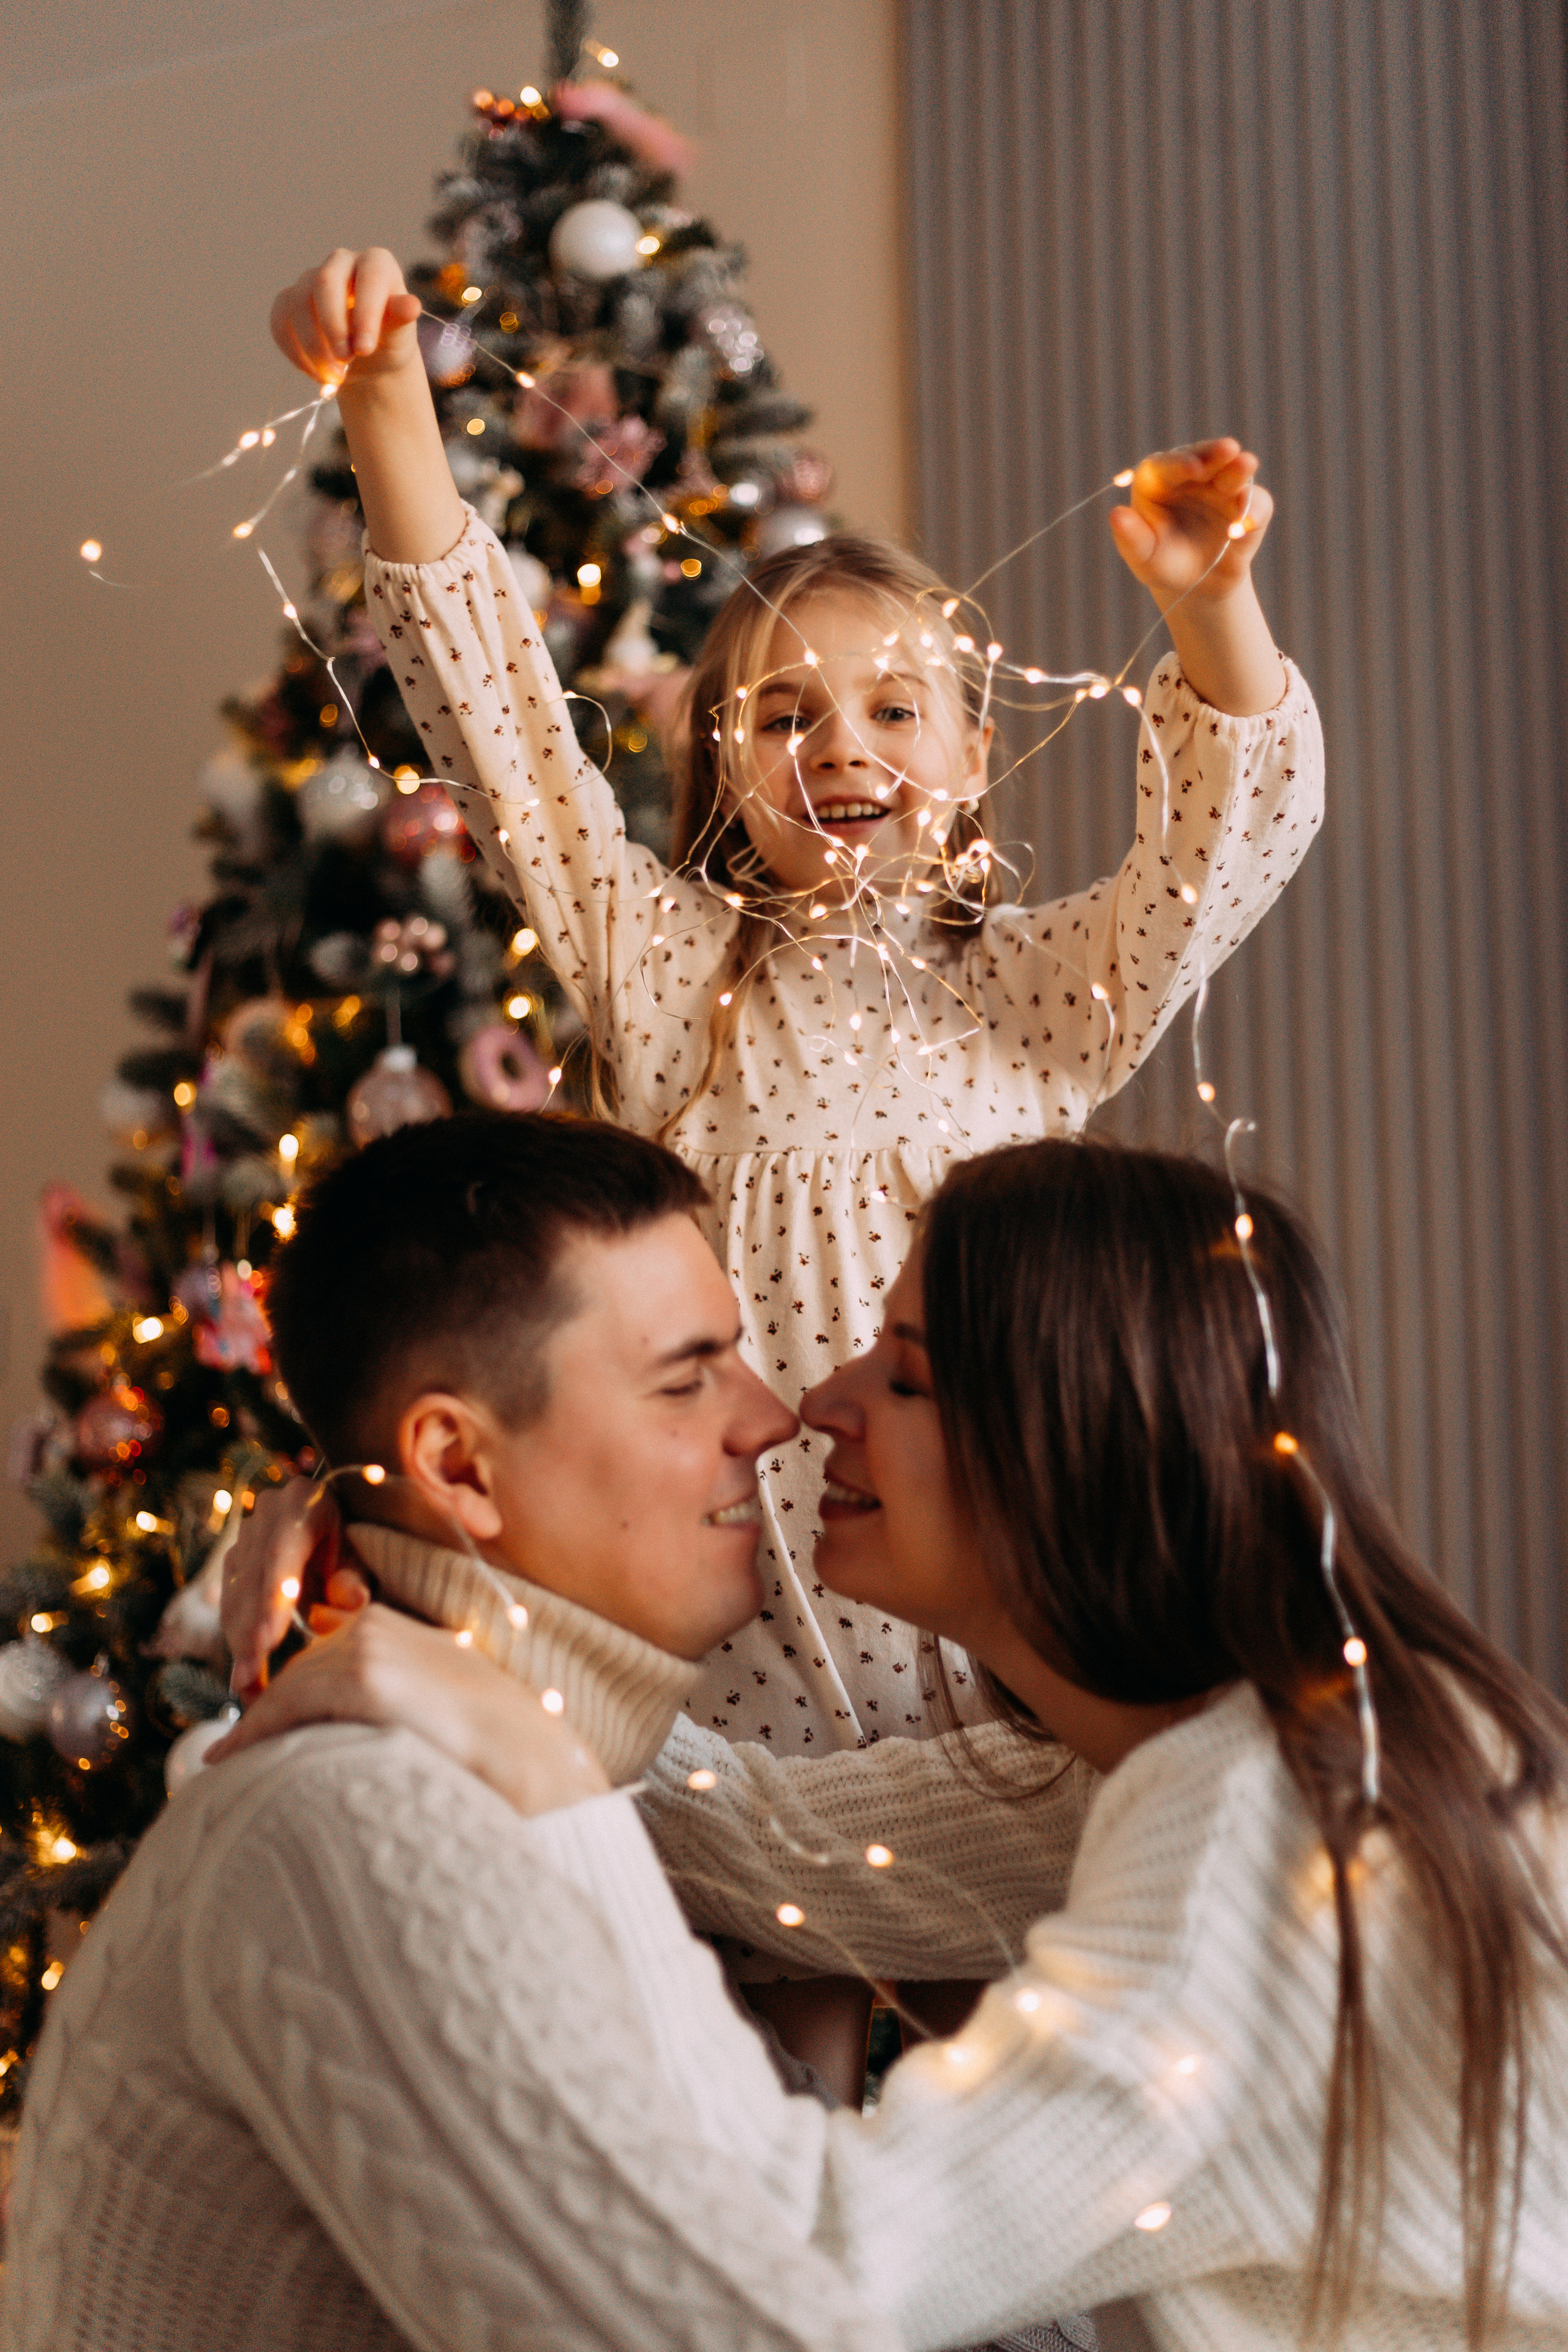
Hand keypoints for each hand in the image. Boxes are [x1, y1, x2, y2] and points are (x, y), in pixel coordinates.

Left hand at [205, 1601, 611, 1812]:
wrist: (536, 1762)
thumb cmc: (496, 1748)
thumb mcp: (440, 1706)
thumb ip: (398, 1698)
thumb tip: (355, 1724)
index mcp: (399, 1628)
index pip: (324, 1655)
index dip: (288, 1693)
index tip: (256, 1728)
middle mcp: (381, 1626)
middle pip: (299, 1668)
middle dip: (267, 1709)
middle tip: (230, 1751)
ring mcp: (374, 1648)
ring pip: (290, 1685)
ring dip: (257, 1724)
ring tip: (226, 1762)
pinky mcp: (368, 1678)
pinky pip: (292, 1702)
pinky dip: (254, 1731)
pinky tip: (228, 1758)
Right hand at [220, 1477, 345, 1699]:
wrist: (334, 1517)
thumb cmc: (355, 1541)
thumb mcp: (363, 1553)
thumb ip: (356, 1575)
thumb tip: (353, 1601)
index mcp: (301, 1502)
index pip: (277, 1558)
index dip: (269, 1601)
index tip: (266, 1642)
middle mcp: (266, 1514)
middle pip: (250, 1581)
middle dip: (248, 1635)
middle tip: (249, 1682)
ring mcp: (246, 1536)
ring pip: (235, 1596)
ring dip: (240, 1644)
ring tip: (248, 1689)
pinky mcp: (235, 1560)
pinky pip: (231, 1604)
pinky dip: (238, 1639)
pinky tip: (246, 1674)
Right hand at [270, 247, 422, 388]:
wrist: (368, 358)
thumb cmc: (389, 339)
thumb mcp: (400, 334)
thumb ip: (401, 319)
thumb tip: (411, 306)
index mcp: (375, 263)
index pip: (368, 278)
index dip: (364, 313)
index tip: (365, 349)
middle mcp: (341, 263)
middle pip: (324, 282)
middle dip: (333, 327)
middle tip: (346, 362)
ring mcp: (310, 279)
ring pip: (298, 303)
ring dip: (314, 346)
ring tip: (335, 377)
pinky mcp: (288, 301)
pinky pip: (280, 321)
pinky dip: (296, 352)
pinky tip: (317, 373)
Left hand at [1108, 438, 1271, 611]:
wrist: (1197, 586)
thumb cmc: (1162, 564)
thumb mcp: (1143, 557)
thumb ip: (1130, 537)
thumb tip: (1116, 514)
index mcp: (1158, 481)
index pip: (1166, 465)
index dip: (1180, 463)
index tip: (1192, 468)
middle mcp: (1193, 475)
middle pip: (1204, 455)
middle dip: (1216, 452)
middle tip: (1228, 450)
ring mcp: (1222, 485)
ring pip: (1234, 470)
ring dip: (1240, 470)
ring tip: (1246, 465)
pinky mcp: (1248, 503)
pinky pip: (1256, 502)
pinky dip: (1254, 511)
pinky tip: (1245, 525)